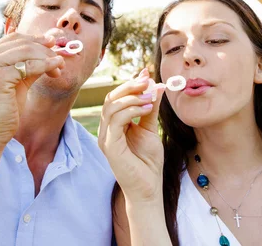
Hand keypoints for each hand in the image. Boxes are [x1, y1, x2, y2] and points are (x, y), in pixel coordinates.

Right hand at [0, 33, 64, 149]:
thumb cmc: (2, 110)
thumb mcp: (16, 81)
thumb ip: (28, 64)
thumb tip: (50, 48)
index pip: (13, 39)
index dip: (35, 39)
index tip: (53, 43)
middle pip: (21, 43)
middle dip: (44, 49)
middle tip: (60, 59)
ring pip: (26, 51)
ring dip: (47, 57)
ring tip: (60, 67)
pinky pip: (29, 66)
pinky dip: (46, 65)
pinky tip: (56, 69)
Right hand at [98, 68, 164, 203]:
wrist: (148, 188)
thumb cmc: (148, 162)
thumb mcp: (150, 128)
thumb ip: (150, 107)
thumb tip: (155, 84)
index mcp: (114, 124)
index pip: (117, 97)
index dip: (131, 84)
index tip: (147, 73)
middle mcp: (106, 129)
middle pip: (111, 98)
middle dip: (130, 86)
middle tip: (148, 80)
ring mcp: (106, 137)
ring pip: (111, 106)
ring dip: (132, 97)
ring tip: (151, 96)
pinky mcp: (109, 146)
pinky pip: (115, 120)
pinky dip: (131, 110)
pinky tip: (147, 108)